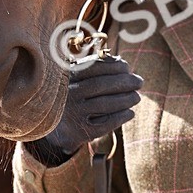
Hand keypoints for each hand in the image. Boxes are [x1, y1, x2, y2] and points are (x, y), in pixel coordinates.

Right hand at [26, 54, 142, 165]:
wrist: (53, 128)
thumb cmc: (72, 96)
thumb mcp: (75, 78)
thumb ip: (94, 67)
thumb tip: (120, 61)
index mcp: (66, 78)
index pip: (94, 67)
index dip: (114, 66)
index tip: (127, 67)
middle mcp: (68, 95)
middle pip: (101, 85)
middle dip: (125, 82)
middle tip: (139, 82)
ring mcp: (73, 114)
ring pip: (105, 105)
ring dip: (126, 99)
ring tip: (137, 97)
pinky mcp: (79, 132)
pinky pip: (105, 124)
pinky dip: (121, 117)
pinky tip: (130, 113)